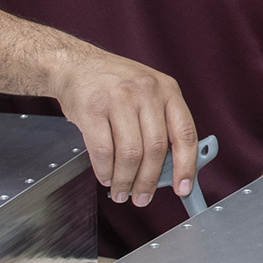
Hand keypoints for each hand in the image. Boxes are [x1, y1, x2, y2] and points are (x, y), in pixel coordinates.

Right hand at [45, 46, 199, 207]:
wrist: (75, 65)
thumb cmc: (114, 84)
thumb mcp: (148, 93)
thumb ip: (162, 124)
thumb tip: (172, 169)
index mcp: (167, 89)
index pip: (185, 134)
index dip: (187, 166)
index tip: (184, 188)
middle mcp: (146, 91)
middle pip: (155, 149)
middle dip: (149, 182)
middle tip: (142, 197)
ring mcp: (118, 98)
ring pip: (130, 154)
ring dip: (126, 181)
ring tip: (122, 191)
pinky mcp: (92, 109)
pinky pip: (103, 152)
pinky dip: (105, 172)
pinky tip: (107, 177)